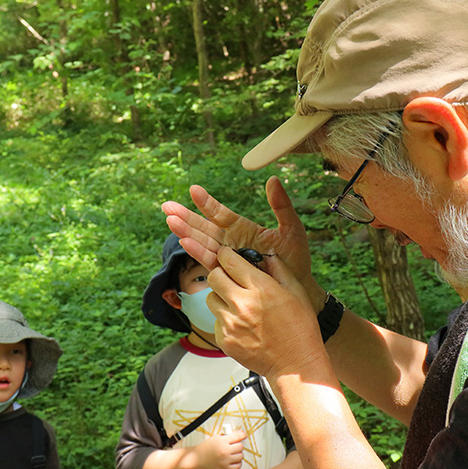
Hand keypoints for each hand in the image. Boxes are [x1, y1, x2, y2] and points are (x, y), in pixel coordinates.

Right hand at [162, 177, 321, 303]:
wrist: (300, 289)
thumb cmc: (296, 260)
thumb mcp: (291, 229)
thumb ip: (281, 206)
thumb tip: (273, 179)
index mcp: (244, 229)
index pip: (221, 214)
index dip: (207, 203)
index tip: (194, 190)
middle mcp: (232, 243)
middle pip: (204, 227)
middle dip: (186, 217)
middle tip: (167, 206)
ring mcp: (228, 258)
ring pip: (202, 243)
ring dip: (186, 232)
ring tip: (170, 220)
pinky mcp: (228, 274)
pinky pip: (209, 262)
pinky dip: (196, 252)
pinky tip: (184, 242)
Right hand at [193, 431, 245, 468]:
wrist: (198, 458)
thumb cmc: (206, 447)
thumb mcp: (216, 437)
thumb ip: (228, 435)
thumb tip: (240, 433)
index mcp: (222, 441)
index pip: (237, 436)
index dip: (242, 435)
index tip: (243, 435)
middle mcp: (224, 451)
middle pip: (240, 446)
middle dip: (238, 445)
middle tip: (234, 445)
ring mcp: (225, 461)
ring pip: (241, 456)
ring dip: (238, 454)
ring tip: (233, 453)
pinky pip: (238, 466)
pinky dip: (237, 463)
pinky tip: (233, 460)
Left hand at [208, 247, 326, 379]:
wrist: (295, 365)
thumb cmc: (300, 328)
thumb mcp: (296, 292)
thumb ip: (279, 269)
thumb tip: (265, 256)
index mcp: (261, 288)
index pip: (229, 261)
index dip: (226, 255)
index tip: (228, 256)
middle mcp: (242, 304)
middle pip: (213, 276)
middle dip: (221, 274)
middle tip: (231, 280)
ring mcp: (230, 323)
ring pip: (210, 298)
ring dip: (220, 297)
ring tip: (238, 305)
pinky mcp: (224, 340)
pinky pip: (215, 320)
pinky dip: (225, 319)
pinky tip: (242, 325)